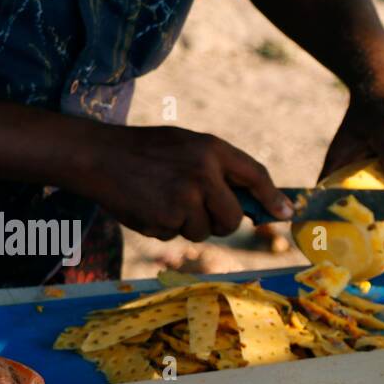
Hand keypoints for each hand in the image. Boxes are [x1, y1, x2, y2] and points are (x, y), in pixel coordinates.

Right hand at [74, 125, 292, 240]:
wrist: (97, 156)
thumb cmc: (146, 152)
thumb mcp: (187, 147)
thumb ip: (220, 171)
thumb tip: (256, 208)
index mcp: (211, 148)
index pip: (255, 175)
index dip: (272, 198)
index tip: (286, 214)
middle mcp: (204, 172)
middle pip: (232, 219)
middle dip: (219, 222)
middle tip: (193, 206)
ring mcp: (185, 198)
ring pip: (204, 232)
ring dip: (187, 224)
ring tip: (162, 198)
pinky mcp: (166, 219)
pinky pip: (177, 236)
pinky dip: (163, 227)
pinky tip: (146, 205)